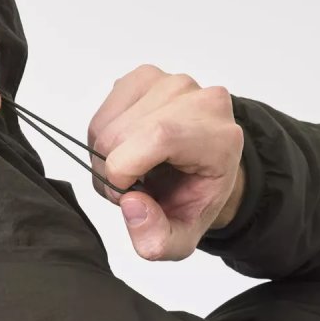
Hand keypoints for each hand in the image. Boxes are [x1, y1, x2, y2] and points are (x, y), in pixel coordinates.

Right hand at [87, 64, 244, 260]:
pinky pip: (101, 114)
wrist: (202, 172)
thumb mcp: (180, 242)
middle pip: (120, 136)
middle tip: (131, 190)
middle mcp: (199, 100)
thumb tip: (131, 203)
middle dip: (110, 172)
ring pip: (104, 127)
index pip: (159, 136)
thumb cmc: (191, 201)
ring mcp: (170, 84)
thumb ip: (156, 239)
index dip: (125, 169)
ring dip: (104, 158)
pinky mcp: (144, 78)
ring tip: (130, 171)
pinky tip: (125, 150)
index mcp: (218, 138)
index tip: (126, 196)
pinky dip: (101, 140)